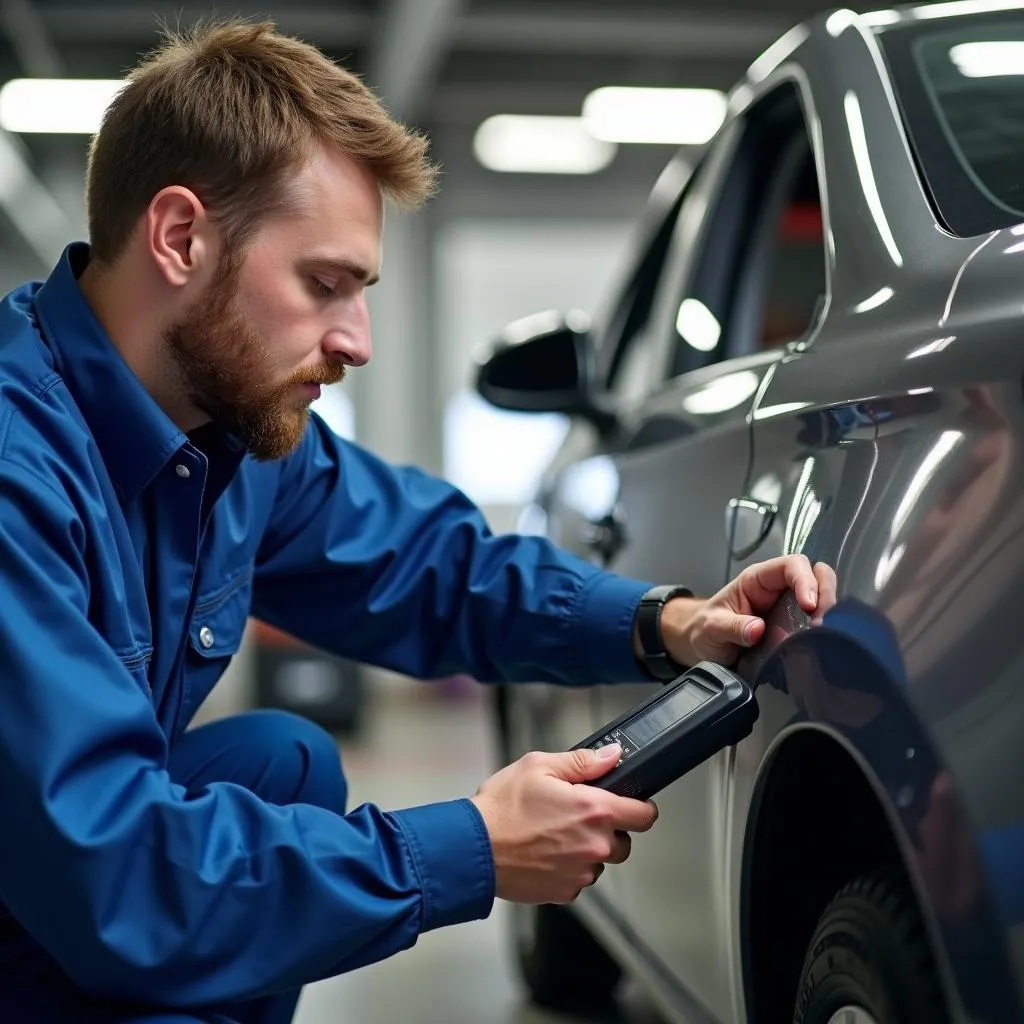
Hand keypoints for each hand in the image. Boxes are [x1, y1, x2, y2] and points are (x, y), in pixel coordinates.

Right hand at [470, 746, 658, 904]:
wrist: (473, 849)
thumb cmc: (501, 808)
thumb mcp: (538, 766)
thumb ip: (582, 761)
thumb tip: (612, 756)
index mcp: (594, 810)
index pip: (645, 815)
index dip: (641, 807)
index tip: (632, 804)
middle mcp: (594, 845)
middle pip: (624, 842)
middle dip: (609, 830)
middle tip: (579, 816)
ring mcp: (581, 873)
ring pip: (600, 861)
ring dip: (587, 850)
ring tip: (554, 834)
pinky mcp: (566, 893)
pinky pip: (579, 879)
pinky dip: (568, 868)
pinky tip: (545, 853)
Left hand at [660, 555, 836, 666]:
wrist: (701, 647)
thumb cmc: (704, 630)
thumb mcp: (711, 628)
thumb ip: (731, 627)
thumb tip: (756, 629)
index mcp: (757, 580)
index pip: (791, 565)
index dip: (805, 580)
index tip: (809, 605)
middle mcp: (777, 589)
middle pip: (815, 575)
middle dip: (825, 593)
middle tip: (822, 620)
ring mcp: (788, 608)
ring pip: (820, 597)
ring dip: (827, 612)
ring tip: (824, 633)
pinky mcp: (793, 628)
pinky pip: (815, 621)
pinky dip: (824, 628)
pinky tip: (821, 642)